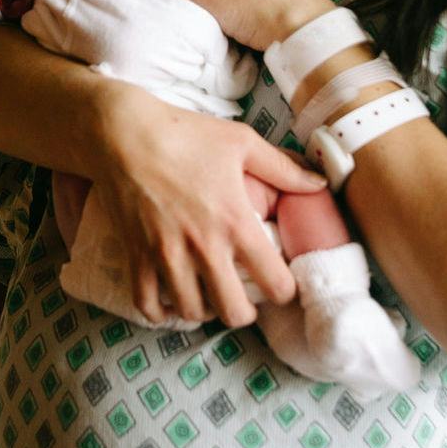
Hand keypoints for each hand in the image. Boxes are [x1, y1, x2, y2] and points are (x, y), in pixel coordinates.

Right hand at [93, 83, 327, 327]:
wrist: (126, 134)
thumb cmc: (187, 134)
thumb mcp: (242, 142)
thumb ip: (283, 167)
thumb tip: (321, 183)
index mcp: (236, 222)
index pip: (275, 283)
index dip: (285, 289)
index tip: (279, 281)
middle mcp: (203, 247)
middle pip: (233, 312)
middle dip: (245, 310)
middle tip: (243, 294)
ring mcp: (166, 256)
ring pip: (192, 313)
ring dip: (204, 309)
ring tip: (209, 293)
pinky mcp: (136, 256)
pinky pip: (148, 306)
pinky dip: (161, 311)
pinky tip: (171, 297)